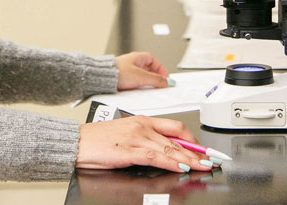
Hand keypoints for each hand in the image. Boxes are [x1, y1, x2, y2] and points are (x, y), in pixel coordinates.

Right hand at [76, 116, 212, 172]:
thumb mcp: (125, 134)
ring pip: (169, 148)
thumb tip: (165, 151)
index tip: (205, 149)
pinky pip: (155, 157)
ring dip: (189, 158)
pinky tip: (181, 166)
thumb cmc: (97, 140)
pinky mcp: (128, 150)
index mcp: (142, 120)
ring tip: (202, 166)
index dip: (193, 139)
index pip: (175, 127)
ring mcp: (136, 137)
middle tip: (210, 160)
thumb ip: (145, 140)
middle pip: (176, 138)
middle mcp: (142, 126)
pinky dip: (171, 162)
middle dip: (196, 150)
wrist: (76, 141)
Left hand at [115, 51, 169, 90]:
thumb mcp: (142, 77)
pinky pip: (135, 81)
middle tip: (160, 85)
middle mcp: (133, 62)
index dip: (162, 70)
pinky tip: (139, 91)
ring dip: (147, 82)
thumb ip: (156, 79)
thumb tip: (167, 81)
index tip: (166, 78)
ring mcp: (128, 70)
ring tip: (149, 89)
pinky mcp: (123, 78)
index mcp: (139, 57)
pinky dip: (139, 86)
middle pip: (149, 69)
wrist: (103, 78)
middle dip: (155, 78)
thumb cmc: (118, 72)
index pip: (155, 62)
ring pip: (142, 76)